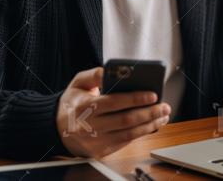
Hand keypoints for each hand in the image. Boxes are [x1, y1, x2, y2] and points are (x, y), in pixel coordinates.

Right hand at [56, 67, 170, 157]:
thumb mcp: (78, 83)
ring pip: (129, 134)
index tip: (153, 95)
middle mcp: (90, 126)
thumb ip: (95, 75)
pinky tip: (152, 125)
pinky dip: (141, 133)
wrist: (57, 128)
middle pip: (126, 120)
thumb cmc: (73, 103)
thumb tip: (110, 71)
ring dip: (150, 125)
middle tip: (165, 106)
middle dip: (149, 113)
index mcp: (84, 106)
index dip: (135, 99)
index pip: (114, 102)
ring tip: (163, 115)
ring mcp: (96, 140)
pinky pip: (126, 142)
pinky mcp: (101, 151)